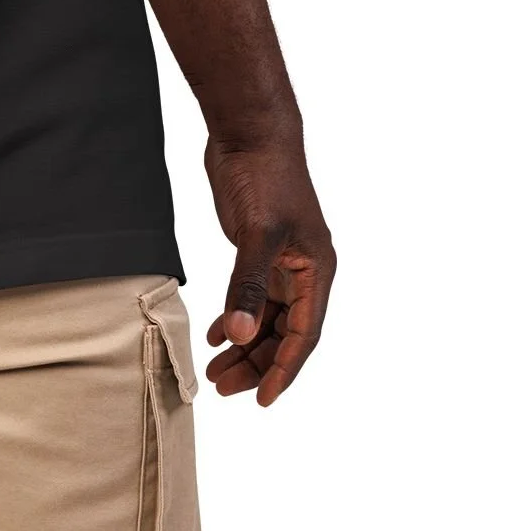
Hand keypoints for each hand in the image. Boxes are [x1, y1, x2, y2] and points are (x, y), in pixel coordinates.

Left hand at [202, 136, 333, 404]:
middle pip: (284, 333)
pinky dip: (235, 316)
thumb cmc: (263, 175)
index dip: (284, 370)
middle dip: (257, 363)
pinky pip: (252, 297)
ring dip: (244, 344)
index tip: (263, 399)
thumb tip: (239, 334)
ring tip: (215, 371)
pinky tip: (215, 334)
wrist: (248, 131)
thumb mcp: (256, 232)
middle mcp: (304, 271)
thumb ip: (248, 285)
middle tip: (224, 388)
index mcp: (316, 270)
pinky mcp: (259, 250)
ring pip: (267, 319)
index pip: (304, 335)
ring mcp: (281, 261)